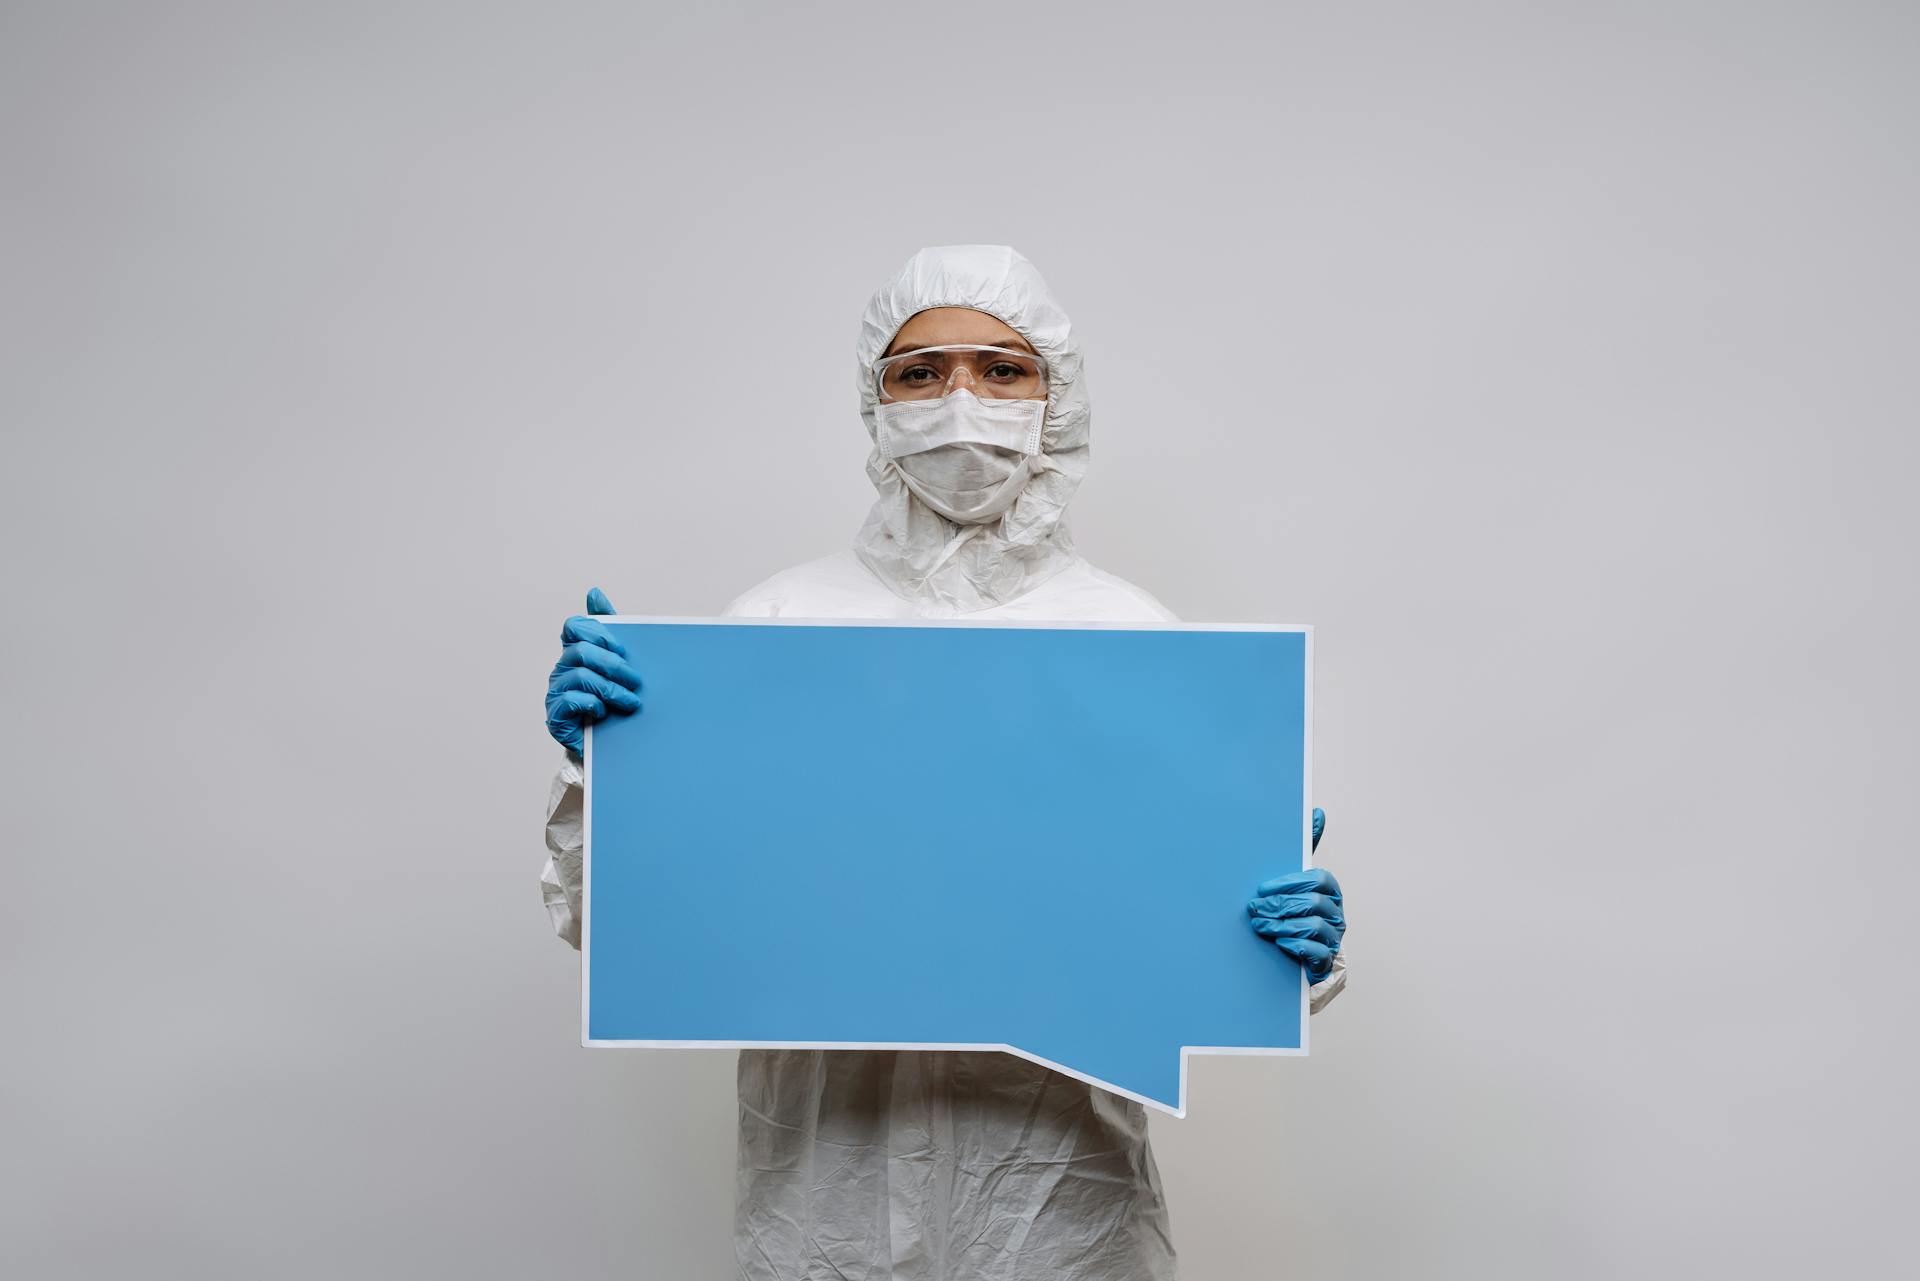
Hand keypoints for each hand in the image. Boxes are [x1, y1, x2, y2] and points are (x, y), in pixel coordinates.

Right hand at [544, 587, 641, 754]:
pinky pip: (570, 700)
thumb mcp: (620, 662)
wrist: (613, 745)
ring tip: (631, 702)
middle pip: (581, 651)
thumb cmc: (616, 699)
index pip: (574, 626)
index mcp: (575, 651)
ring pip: (579, 675)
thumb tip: (594, 592)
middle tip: (636, 680)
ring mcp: (556, 691)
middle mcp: (562, 668)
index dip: (598, 633)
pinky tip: (605, 713)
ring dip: (611, 688)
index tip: (623, 649)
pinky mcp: (555, 716)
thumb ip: (610, 628)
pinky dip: (593, 704)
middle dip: (613, 665)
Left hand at [1246, 807, 1344, 982]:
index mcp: (1331, 892)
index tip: (1263, 888)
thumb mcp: (1298, 880)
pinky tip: (1279, 942)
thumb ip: (1306, 848)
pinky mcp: (1326, 962)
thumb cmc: (1298, 912)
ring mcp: (1334, 938)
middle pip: (1312, 902)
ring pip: (1314, 926)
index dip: (1289, 883)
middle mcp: (1336, 914)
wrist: (1301, 954)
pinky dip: (1295, 945)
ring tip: (1260, 925)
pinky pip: (1316, 952)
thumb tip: (1317, 812)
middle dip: (1279, 904)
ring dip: (1282, 924)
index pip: (1318, 879)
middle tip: (1254, 908)